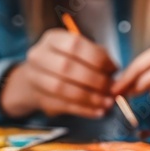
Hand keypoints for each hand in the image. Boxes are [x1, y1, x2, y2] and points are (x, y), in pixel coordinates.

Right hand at [0, 29, 117, 118]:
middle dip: (94, 80)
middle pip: (67, 68)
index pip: (75, 45)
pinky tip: (98, 111)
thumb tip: (114, 73)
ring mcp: (35, 78)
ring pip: (63, 89)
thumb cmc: (64, 62)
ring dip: (89, 98)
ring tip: (107, 102)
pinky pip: (62, 106)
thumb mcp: (78, 52)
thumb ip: (96, 58)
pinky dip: (83, 110)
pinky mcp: (39, 99)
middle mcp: (39, 56)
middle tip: (111, 88)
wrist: (36, 78)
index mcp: (52, 39)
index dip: (97, 58)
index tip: (113, 69)